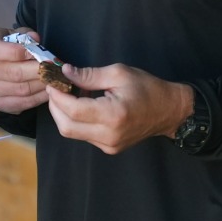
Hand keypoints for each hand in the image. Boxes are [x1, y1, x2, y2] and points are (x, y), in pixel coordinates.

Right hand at [0, 27, 49, 113]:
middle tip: (54, 67)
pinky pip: (24, 103)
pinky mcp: (0, 104)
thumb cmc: (7, 45)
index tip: (37, 52)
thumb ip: (25, 35)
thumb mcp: (13, 34)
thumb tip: (35, 38)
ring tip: (55, 77)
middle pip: (14, 73)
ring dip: (42, 84)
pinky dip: (40, 97)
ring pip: (22, 89)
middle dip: (38, 70)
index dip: (18, 51)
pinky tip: (50, 89)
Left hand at [46, 64, 192, 154]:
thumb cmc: (147, 88)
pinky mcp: (109, 148)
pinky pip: (84, 135)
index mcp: (113, 115)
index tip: (52, 82)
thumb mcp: (118, 73)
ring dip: (64, 114)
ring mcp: (109, 145)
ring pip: (73, 133)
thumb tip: (65, 72)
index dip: (57, 96)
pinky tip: (82, 106)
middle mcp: (109, 135)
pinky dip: (76, 120)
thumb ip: (89, 75)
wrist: (168, 110)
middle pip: (66, 127)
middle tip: (55, 89)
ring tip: (70, 95)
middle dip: (55, 107)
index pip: (73, 110)